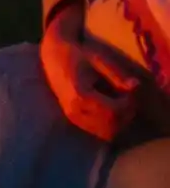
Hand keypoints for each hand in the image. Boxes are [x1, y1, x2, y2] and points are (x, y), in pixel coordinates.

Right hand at [40, 0, 138, 142]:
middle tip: (128, 98)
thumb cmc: (76, 54)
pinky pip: (97, 130)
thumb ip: (116, 75)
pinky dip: (109, 124)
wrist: (53, 55)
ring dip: (118, 122)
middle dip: (125, 115)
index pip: (113, 112)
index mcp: (80, 96)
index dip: (128, 104)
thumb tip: (135, 86)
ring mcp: (72, 116)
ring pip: (105, 132)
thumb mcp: (98, 60)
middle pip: (111, 126)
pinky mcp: (73, 118)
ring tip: (120, 104)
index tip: (131, 91)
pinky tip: (110, 108)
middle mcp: (75, 110)